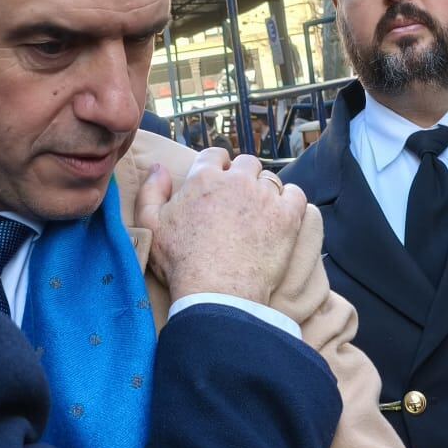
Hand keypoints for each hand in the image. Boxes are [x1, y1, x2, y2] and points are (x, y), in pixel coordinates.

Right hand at [136, 148, 310, 306]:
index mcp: (204, 178)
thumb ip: (151, 190)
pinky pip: (296, 195)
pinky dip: (290, 201)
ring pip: (271, 180)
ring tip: (259, 214)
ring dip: (265, 191)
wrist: (217, 293)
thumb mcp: (151, 225)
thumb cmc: (181, 263)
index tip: (219, 183)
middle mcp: (236, 180)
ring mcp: (264, 197)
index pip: (216, 154)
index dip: (218, 166)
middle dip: (244, 177)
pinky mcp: (287, 216)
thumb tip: (159, 167)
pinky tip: (281, 216)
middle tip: (239, 201)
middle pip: (247, 164)